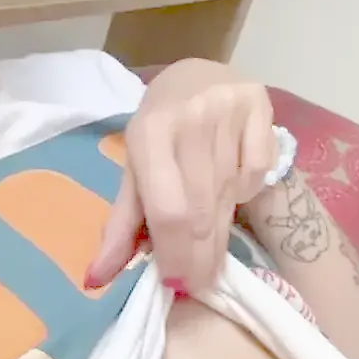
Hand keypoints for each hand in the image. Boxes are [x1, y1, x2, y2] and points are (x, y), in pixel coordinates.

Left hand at [84, 58, 276, 294]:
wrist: (197, 74)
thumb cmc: (159, 129)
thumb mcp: (134, 170)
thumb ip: (121, 225)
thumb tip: (97, 278)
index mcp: (148, 134)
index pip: (168, 211)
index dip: (175, 254)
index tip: (178, 283)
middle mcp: (190, 121)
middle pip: (201, 211)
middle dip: (200, 257)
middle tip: (199, 282)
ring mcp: (229, 111)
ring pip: (230, 196)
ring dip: (221, 232)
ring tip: (212, 247)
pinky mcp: (260, 107)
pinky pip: (258, 174)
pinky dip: (245, 192)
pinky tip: (232, 188)